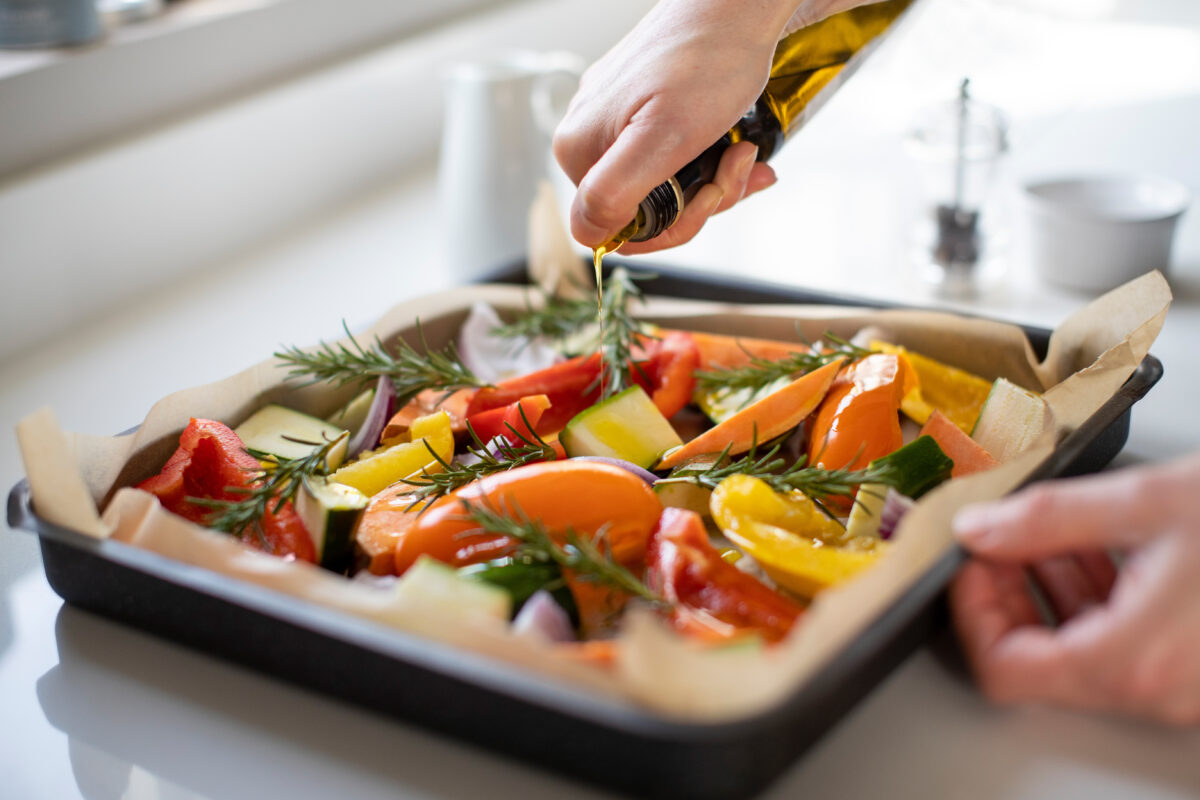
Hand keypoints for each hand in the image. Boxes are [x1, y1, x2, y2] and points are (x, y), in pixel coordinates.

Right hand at [553, 0, 791, 251]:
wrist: (735, 4)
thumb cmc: (707, 61)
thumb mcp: (662, 139)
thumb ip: (613, 191)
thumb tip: (585, 235)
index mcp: (580, 150)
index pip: (612, 229)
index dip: (668, 227)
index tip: (707, 197)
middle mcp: (589, 136)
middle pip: (642, 209)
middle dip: (700, 200)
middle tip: (735, 167)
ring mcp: (615, 120)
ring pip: (663, 187)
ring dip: (712, 181)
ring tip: (741, 151)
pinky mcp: (641, 108)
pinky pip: (671, 157)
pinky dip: (709, 161)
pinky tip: (736, 146)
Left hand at [950, 454, 1199, 725]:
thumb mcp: (1150, 503)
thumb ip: (1049, 519)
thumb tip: (982, 527)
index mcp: (1136, 661)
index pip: (1005, 669)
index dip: (972, 611)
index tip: (969, 561)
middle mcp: (1163, 691)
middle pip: (1040, 662)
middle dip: (1009, 593)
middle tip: (1001, 541)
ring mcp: (1190, 687)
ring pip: (1086, 653)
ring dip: (1053, 591)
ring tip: (1049, 535)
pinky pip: (1132, 647)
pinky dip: (1103, 599)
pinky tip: (1103, 549)